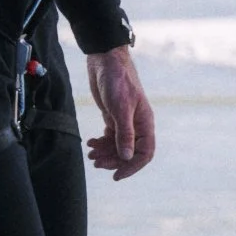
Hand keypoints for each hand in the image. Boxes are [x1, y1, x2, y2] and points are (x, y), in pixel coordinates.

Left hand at [84, 46, 155, 178]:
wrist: (105, 59)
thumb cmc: (117, 80)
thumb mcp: (121, 107)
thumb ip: (124, 133)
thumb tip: (127, 157)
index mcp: (145, 123)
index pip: (144, 153)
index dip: (132, 166)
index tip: (116, 175)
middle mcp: (137, 124)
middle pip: (128, 152)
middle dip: (113, 160)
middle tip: (95, 162)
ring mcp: (125, 121)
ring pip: (117, 146)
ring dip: (105, 153)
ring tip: (90, 154)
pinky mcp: (113, 116)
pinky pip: (109, 137)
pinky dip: (100, 143)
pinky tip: (90, 143)